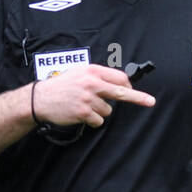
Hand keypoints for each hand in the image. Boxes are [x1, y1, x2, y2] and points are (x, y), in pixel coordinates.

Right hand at [32, 63, 155, 128]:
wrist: (40, 99)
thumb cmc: (60, 86)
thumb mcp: (78, 73)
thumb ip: (96, 77)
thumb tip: (117, 84)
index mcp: (92, 71)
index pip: (118, 76)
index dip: (128, 85)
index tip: (135, 90)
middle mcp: (91, 83)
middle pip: (121, 92)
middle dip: (137, 97)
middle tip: (150, 101)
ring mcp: (88, 98)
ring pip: (107, 110)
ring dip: (99, 112)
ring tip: (84, 107)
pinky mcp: (83, 112)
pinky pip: (98, 120)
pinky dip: (92, 121)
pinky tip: (81, 115)